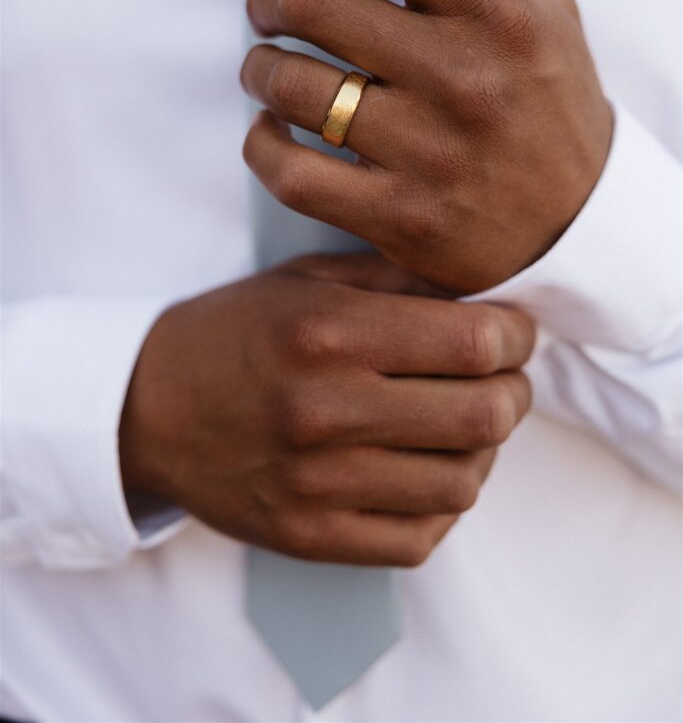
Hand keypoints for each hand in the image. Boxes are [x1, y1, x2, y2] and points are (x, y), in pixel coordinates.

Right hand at [120, 253, 533, 565]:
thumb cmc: (234, 332)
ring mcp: (318, 484)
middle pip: (486, 414)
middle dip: (514, 389)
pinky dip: (443, 503)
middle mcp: (326, 410)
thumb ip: (398, 279)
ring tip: (462, 424)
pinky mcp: (309, 536)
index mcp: (329, 334)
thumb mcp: (307, 280)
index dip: (516, 334)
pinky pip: (421, 537)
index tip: (513, 330)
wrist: (147, 408)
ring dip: (483, 450)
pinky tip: (426, 470)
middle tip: (502, 376)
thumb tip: (489, 294)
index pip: (474, 342)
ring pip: (465, 481)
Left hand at [237, 0, 612, 292]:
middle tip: (268, 8)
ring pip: (290, 86)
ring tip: (270, 70)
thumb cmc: (555, 106)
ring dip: (258, 68)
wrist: (581, 228)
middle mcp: (461, 75)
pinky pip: (290, 173)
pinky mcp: (400, 217)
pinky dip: (260, 146)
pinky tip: (271, 132)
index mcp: (496, 11)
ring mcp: (428, 151)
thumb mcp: (550, 9)